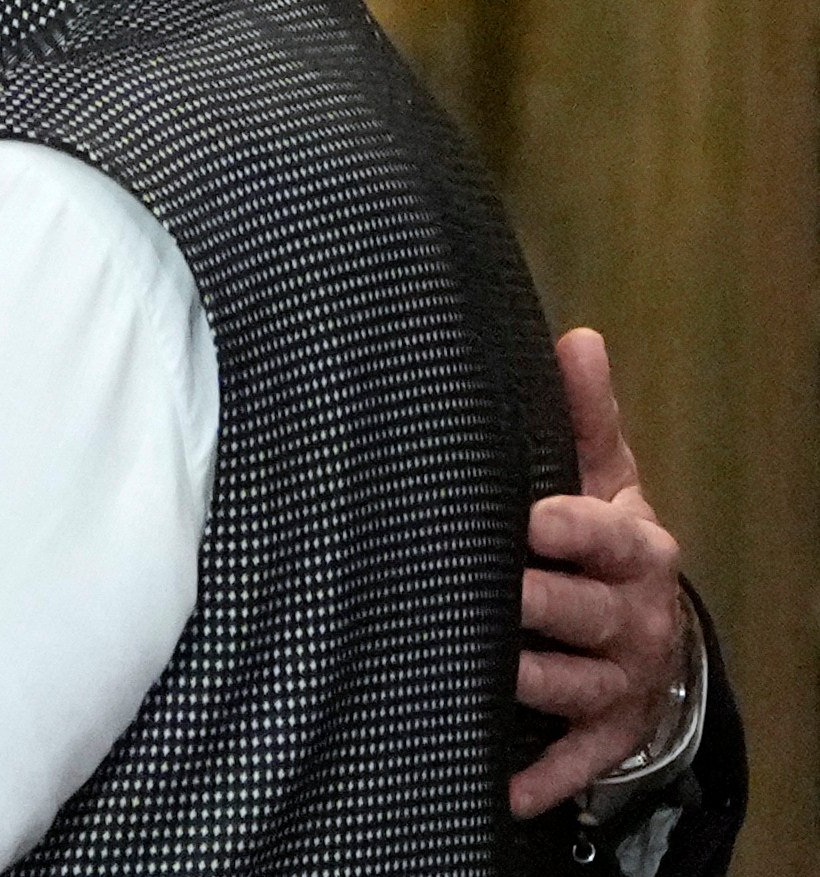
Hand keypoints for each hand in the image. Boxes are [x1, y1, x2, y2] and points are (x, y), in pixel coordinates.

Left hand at [511, 327, 692, 817]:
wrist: (642, 617)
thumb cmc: (600, 533)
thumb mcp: (599, 472)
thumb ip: (583, 412)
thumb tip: (577, 338)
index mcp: (634, 548)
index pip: (607, 536)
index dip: (571, 528)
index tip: (529, 517)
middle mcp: (634, 617)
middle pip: (585, 614)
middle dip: (538, 605)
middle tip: (491, 595)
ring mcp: (620, 679)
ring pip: (572, 683)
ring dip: (528, 680)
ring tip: (483, 670)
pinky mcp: (605, 731)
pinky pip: (579, 758)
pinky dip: (546, 776)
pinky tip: (507, 788)